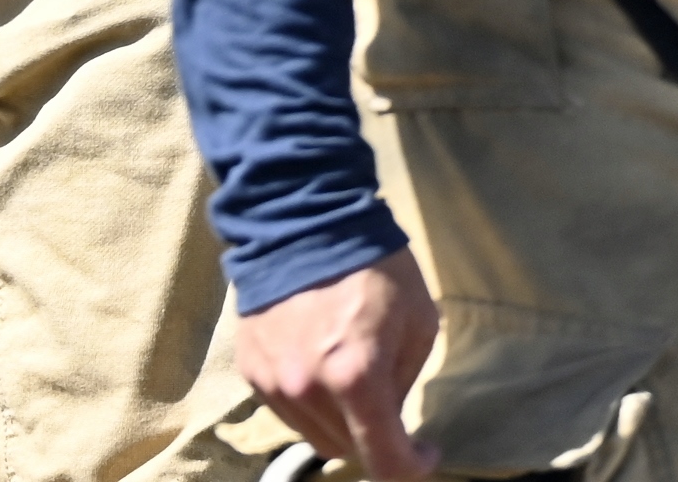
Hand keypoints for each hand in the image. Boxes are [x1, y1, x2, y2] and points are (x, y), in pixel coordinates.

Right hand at [235, 249, 440, 478]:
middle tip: (387, 399)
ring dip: (339, 421)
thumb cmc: (374, 264)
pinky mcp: (251, 372)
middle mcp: (309, 390)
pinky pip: (288, 410)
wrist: (303, 220)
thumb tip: (391, 415)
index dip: (412, 467)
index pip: (384, 460)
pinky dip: (309, 401)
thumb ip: (404, 380)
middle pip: (347, 449)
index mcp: (357, 377)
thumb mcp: (418, 320)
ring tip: (350, 374)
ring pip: (315, 435)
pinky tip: (320, 362)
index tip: (425, 452)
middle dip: (373, 435)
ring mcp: (274, 384)